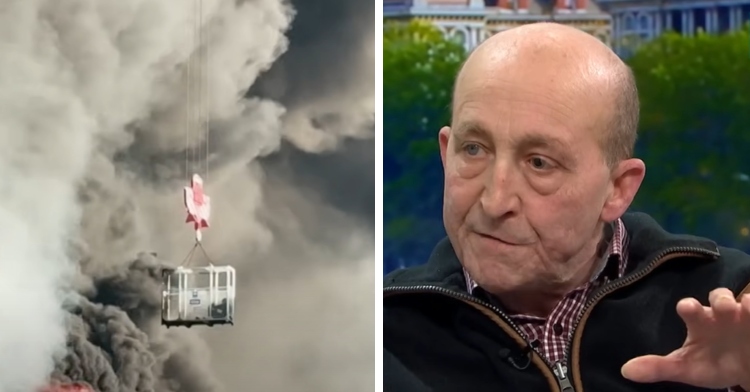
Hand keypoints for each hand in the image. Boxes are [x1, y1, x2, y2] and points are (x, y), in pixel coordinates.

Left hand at [621, 288, 749, 388]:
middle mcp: (721, 313)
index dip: (690, 307)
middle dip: (721, 299)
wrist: (745, 370)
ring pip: (745, 302)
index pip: (691, 309)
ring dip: (746, 303)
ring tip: (747, 307)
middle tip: (724, 307)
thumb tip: (625, 371)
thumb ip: (658, 368)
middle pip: (720, 297)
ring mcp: (745, 317)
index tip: (688, 308)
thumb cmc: (711, 362)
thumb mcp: (686, 368)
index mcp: (700, 321)